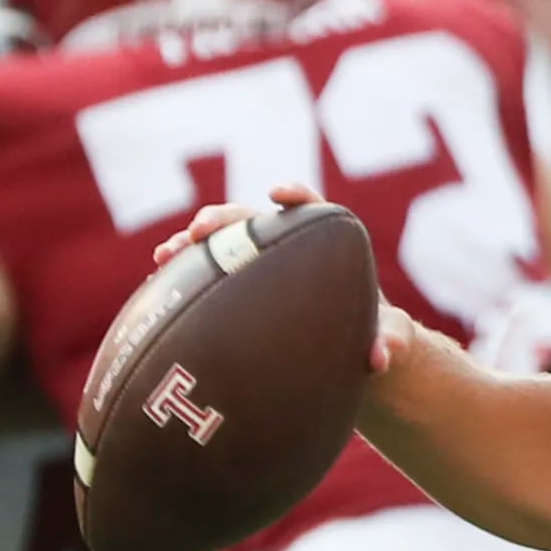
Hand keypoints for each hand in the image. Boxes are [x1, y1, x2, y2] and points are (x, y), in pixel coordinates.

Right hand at [152, 184, 410, 373]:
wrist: (349, 352)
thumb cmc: (372, 335)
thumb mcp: (388, 339)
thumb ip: (392, 341)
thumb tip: (383, 356)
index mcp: (328, 246)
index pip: (313, 208)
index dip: (295, 195)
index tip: (276, 194)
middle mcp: (288, 248)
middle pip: (255, 220)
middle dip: (226, 218)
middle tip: (201, 228)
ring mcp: (258, 265)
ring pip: (223, 245)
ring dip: (193, 243)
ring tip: (166, 254)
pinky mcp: (238, 285)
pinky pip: (208, 273)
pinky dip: (184, 273)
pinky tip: (157, 279)